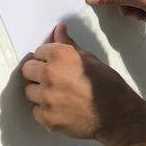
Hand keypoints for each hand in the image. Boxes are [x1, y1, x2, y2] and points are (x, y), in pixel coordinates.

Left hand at [21, 23, 145, 144]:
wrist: (117, 114)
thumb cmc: (107, 83)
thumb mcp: (90, 58)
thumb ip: (69, 44)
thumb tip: (59, 28)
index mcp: (60, 56)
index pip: (39, 51)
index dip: (48, 57)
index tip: (58, 65)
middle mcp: (49, 74)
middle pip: (28, 69)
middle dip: (38, 72)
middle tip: (54, 79)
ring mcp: (46, 98)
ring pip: (30, 91)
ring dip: (40, 92)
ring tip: (58, 96)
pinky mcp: (46, 118)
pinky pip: (36, 110)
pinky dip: (45, 110)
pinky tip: (60, 109)